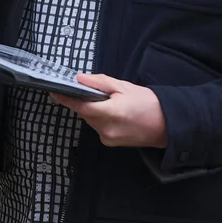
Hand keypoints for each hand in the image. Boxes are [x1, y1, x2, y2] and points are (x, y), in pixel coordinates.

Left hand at [53, 75, 167, 148]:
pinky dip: (101, 119)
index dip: (66, 98)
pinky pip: (98, 127)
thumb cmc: (148, 103)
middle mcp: (106, 129)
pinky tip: (115, 115)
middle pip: (85, 113)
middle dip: (87, 101)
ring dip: (95, 111)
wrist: (168, 125)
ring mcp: (107, 139)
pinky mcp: (110, 143)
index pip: (81, 105)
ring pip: (91, 120)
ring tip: (112, 103)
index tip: (54, 91)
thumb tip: (79, 78)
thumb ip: (99, 82)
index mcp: (110, 113)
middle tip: (99, 92)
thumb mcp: (124, 87)